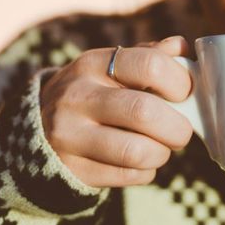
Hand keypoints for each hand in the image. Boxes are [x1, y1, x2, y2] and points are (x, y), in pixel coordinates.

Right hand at [39, 36, 192, 187]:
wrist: (39, 127)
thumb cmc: (93, 91)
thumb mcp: (111, 66)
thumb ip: (149, 55)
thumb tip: (183, 48)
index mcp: (93, 63)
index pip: (150, 65)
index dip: (180, 82)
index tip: (185, 93)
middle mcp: (78, 96)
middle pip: (144, 112)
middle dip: (177, 126)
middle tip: (180, 130)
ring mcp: (71, 136)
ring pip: (138, 151)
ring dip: (162, 152)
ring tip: (160, 146)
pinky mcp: (73, 170)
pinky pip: (128, 176)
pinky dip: (146, 171)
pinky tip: (140, 161)